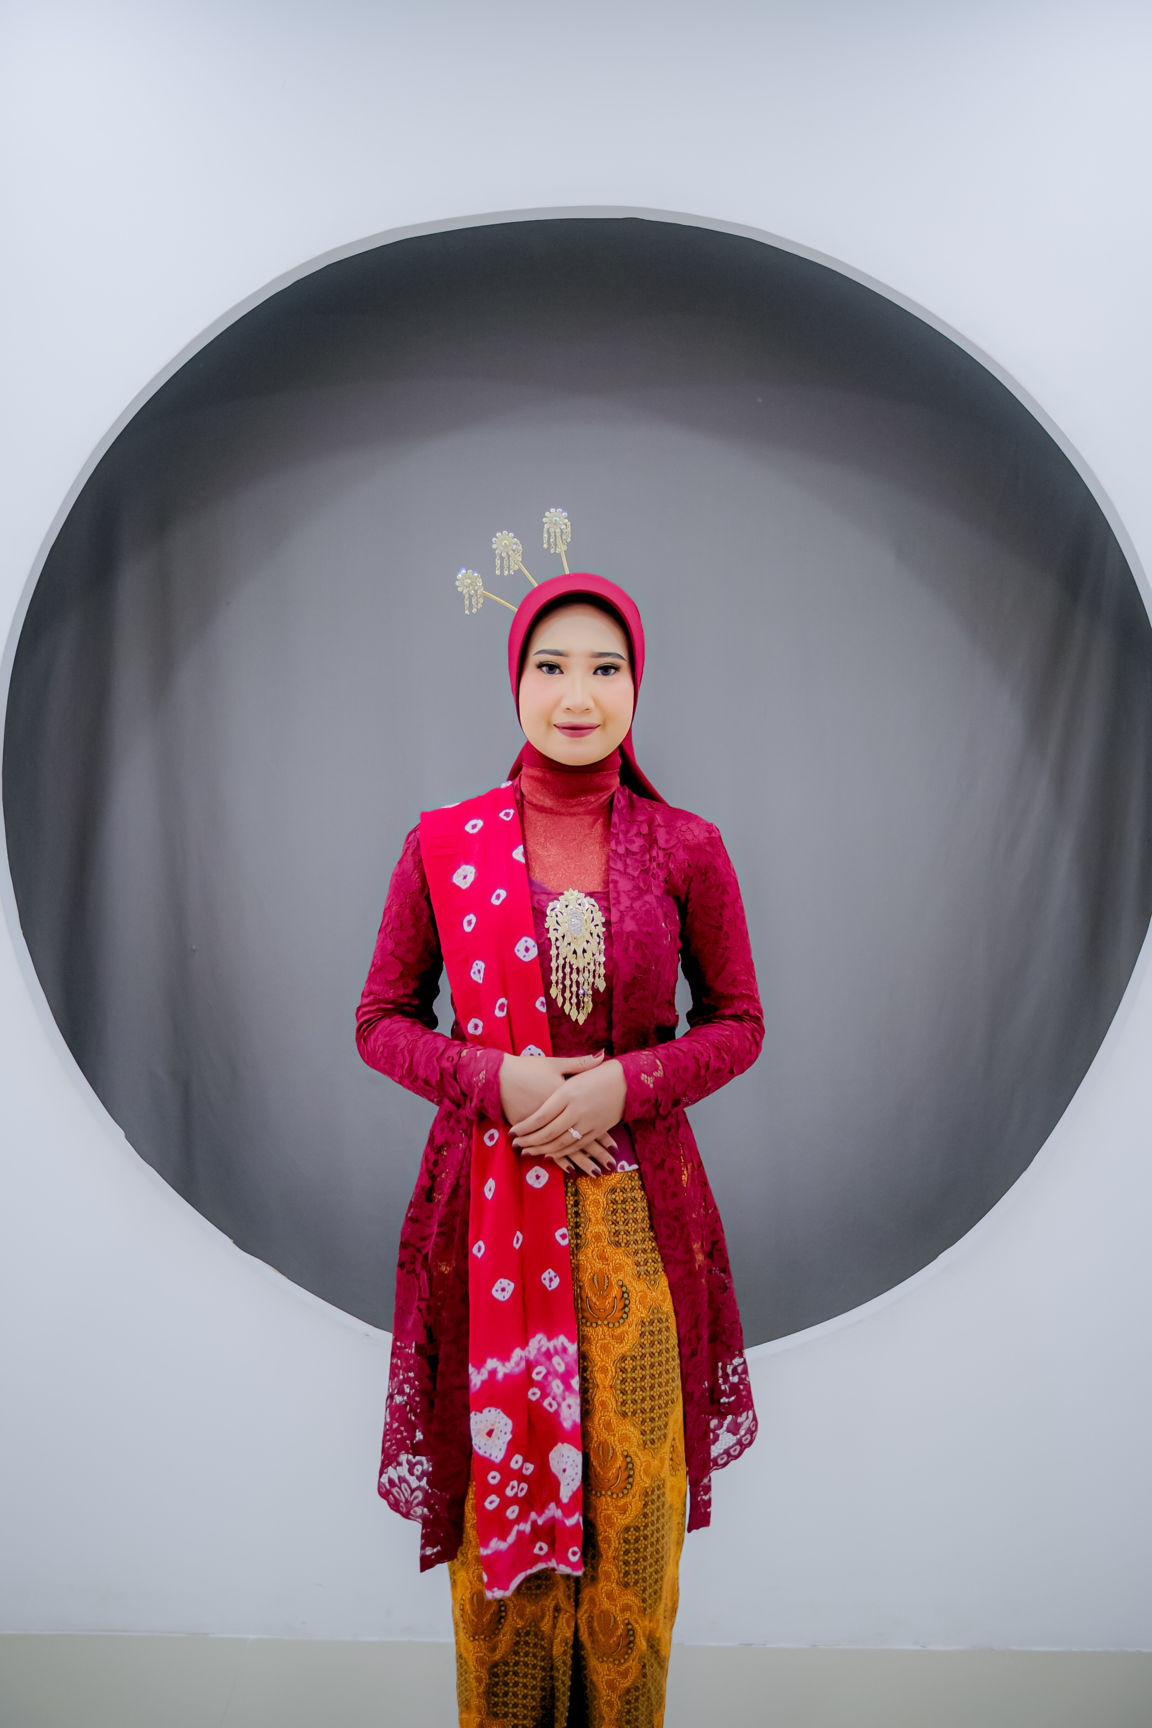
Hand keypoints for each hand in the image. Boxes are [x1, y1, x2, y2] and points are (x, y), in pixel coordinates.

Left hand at [511, 1057, 626, 1170]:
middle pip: (549, 1133)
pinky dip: (563, 1153)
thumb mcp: (574, 1070)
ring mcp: (588, 1123)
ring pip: (561, 1143)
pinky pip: (577, 1146)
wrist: (629, 1081)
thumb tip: (531, 1069)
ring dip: (543, 1150)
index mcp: (568, 1093)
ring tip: (528, 1152)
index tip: (513, 1131)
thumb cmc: (597, 1073)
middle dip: (530, 1142)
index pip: (541, 1116)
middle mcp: (577, 1110)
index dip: (525, 1127)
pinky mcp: (597, 1130)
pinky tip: (551, 1155)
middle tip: (516, 1145)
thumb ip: (552, 1080)